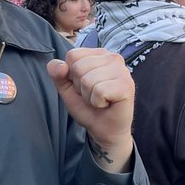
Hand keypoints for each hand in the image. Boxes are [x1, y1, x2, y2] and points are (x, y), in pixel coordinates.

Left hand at [47, 48, 133, 171]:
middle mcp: (113, 57)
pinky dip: (97, 102)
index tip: (84, 86)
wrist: (104, 130)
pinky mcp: (127, 85)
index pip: (72, 55)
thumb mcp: (66, 88)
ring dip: (89, 96)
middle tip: (93, 95)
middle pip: (78, 67)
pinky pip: (99, 91)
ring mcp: (122, 70)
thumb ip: (57, 73)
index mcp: (99, 54)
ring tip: (100, 100)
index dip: (71, 75)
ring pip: (88, 80)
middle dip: (80, 87)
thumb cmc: (88, 107)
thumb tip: (61, 66)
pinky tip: (107, 103)